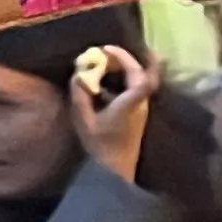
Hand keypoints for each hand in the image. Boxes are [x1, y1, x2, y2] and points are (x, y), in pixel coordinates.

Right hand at [71, 50, 154, 186]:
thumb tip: (78, 74)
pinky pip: (136, 88)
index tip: (109, 50)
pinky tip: (108, 81)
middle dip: (124, 59)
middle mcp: (140, 104)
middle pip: (142, 74)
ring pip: (141, 80)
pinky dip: (125, 79)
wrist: (115, 171)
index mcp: (129, 105)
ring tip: (105, 63)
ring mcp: (142, 109)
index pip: (141, 79)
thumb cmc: (99, 147)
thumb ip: (80, 95)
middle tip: (104, 53)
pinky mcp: (139, 113)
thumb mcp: (83, 121)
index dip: (130, 59)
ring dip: (125, 68)